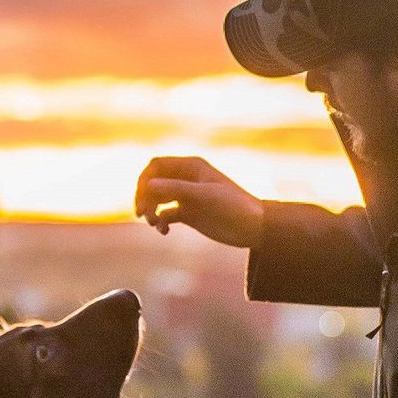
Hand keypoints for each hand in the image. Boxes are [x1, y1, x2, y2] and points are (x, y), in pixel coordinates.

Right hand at [133, 155, 264, 246]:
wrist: (254, 228)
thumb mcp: (205, 196)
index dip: (144, 179)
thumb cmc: (234, 206)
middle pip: (153, 183)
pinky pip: (165, 215)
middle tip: (143, 214)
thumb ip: (176, 189)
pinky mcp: (189, 214)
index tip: (143, 197)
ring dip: (150, 210)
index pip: (156, 166)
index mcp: (191, 167)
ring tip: (155, 224)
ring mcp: (187, 197)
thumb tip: (147, 185)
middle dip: (144, 197)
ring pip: (156, 199)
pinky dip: (160, 222)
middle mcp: (186, 179)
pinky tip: (164, 231)